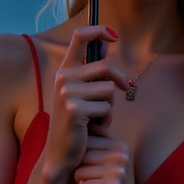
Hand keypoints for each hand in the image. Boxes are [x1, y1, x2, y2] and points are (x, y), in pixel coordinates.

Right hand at [43, 25, 127, 177]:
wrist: (61, 152)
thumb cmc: (77, 121)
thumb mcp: (82, 91)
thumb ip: (92, 70)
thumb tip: (108, 41)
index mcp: (65, 70)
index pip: (80, 36)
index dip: (99, 30)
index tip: (113, 36)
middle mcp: (64, 77)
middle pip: (106, 66)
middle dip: (120, 80)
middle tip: (123, 89)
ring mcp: (67, 93)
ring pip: (109, 90)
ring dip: (110, 106)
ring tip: (96, 117)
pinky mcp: (74, 109)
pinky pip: (106, 109)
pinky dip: (105, 120)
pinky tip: (92, 127)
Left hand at [73, 131, 145, 183]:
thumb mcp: (105, 165)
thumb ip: (96, 147)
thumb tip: (76, 126)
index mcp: (120, 145)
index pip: (85, 142)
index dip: (82, 160)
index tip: (94, 172)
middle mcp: (122, 154)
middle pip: (80, 156)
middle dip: (80, 173)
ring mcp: (119, 170)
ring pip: (79, 171)